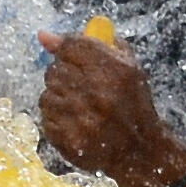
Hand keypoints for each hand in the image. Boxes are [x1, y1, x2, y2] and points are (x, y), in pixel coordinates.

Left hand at [36, 29, 185, 186]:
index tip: (67, 55)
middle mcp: (99, 94)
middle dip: (63, 75)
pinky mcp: (70, 139)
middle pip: (56, 70)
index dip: (65, 49)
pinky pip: (47, 117)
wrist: (141, 151)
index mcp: (117, 72)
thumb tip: (44, 35)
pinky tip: (74, 122)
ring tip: (78, 106)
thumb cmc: (134, 105)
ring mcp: (83, 119)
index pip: (71, 46)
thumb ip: (94, 45)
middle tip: (78, 85)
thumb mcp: (128, 68)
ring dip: (59, 98)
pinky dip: (57, 118)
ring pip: (48, 94)